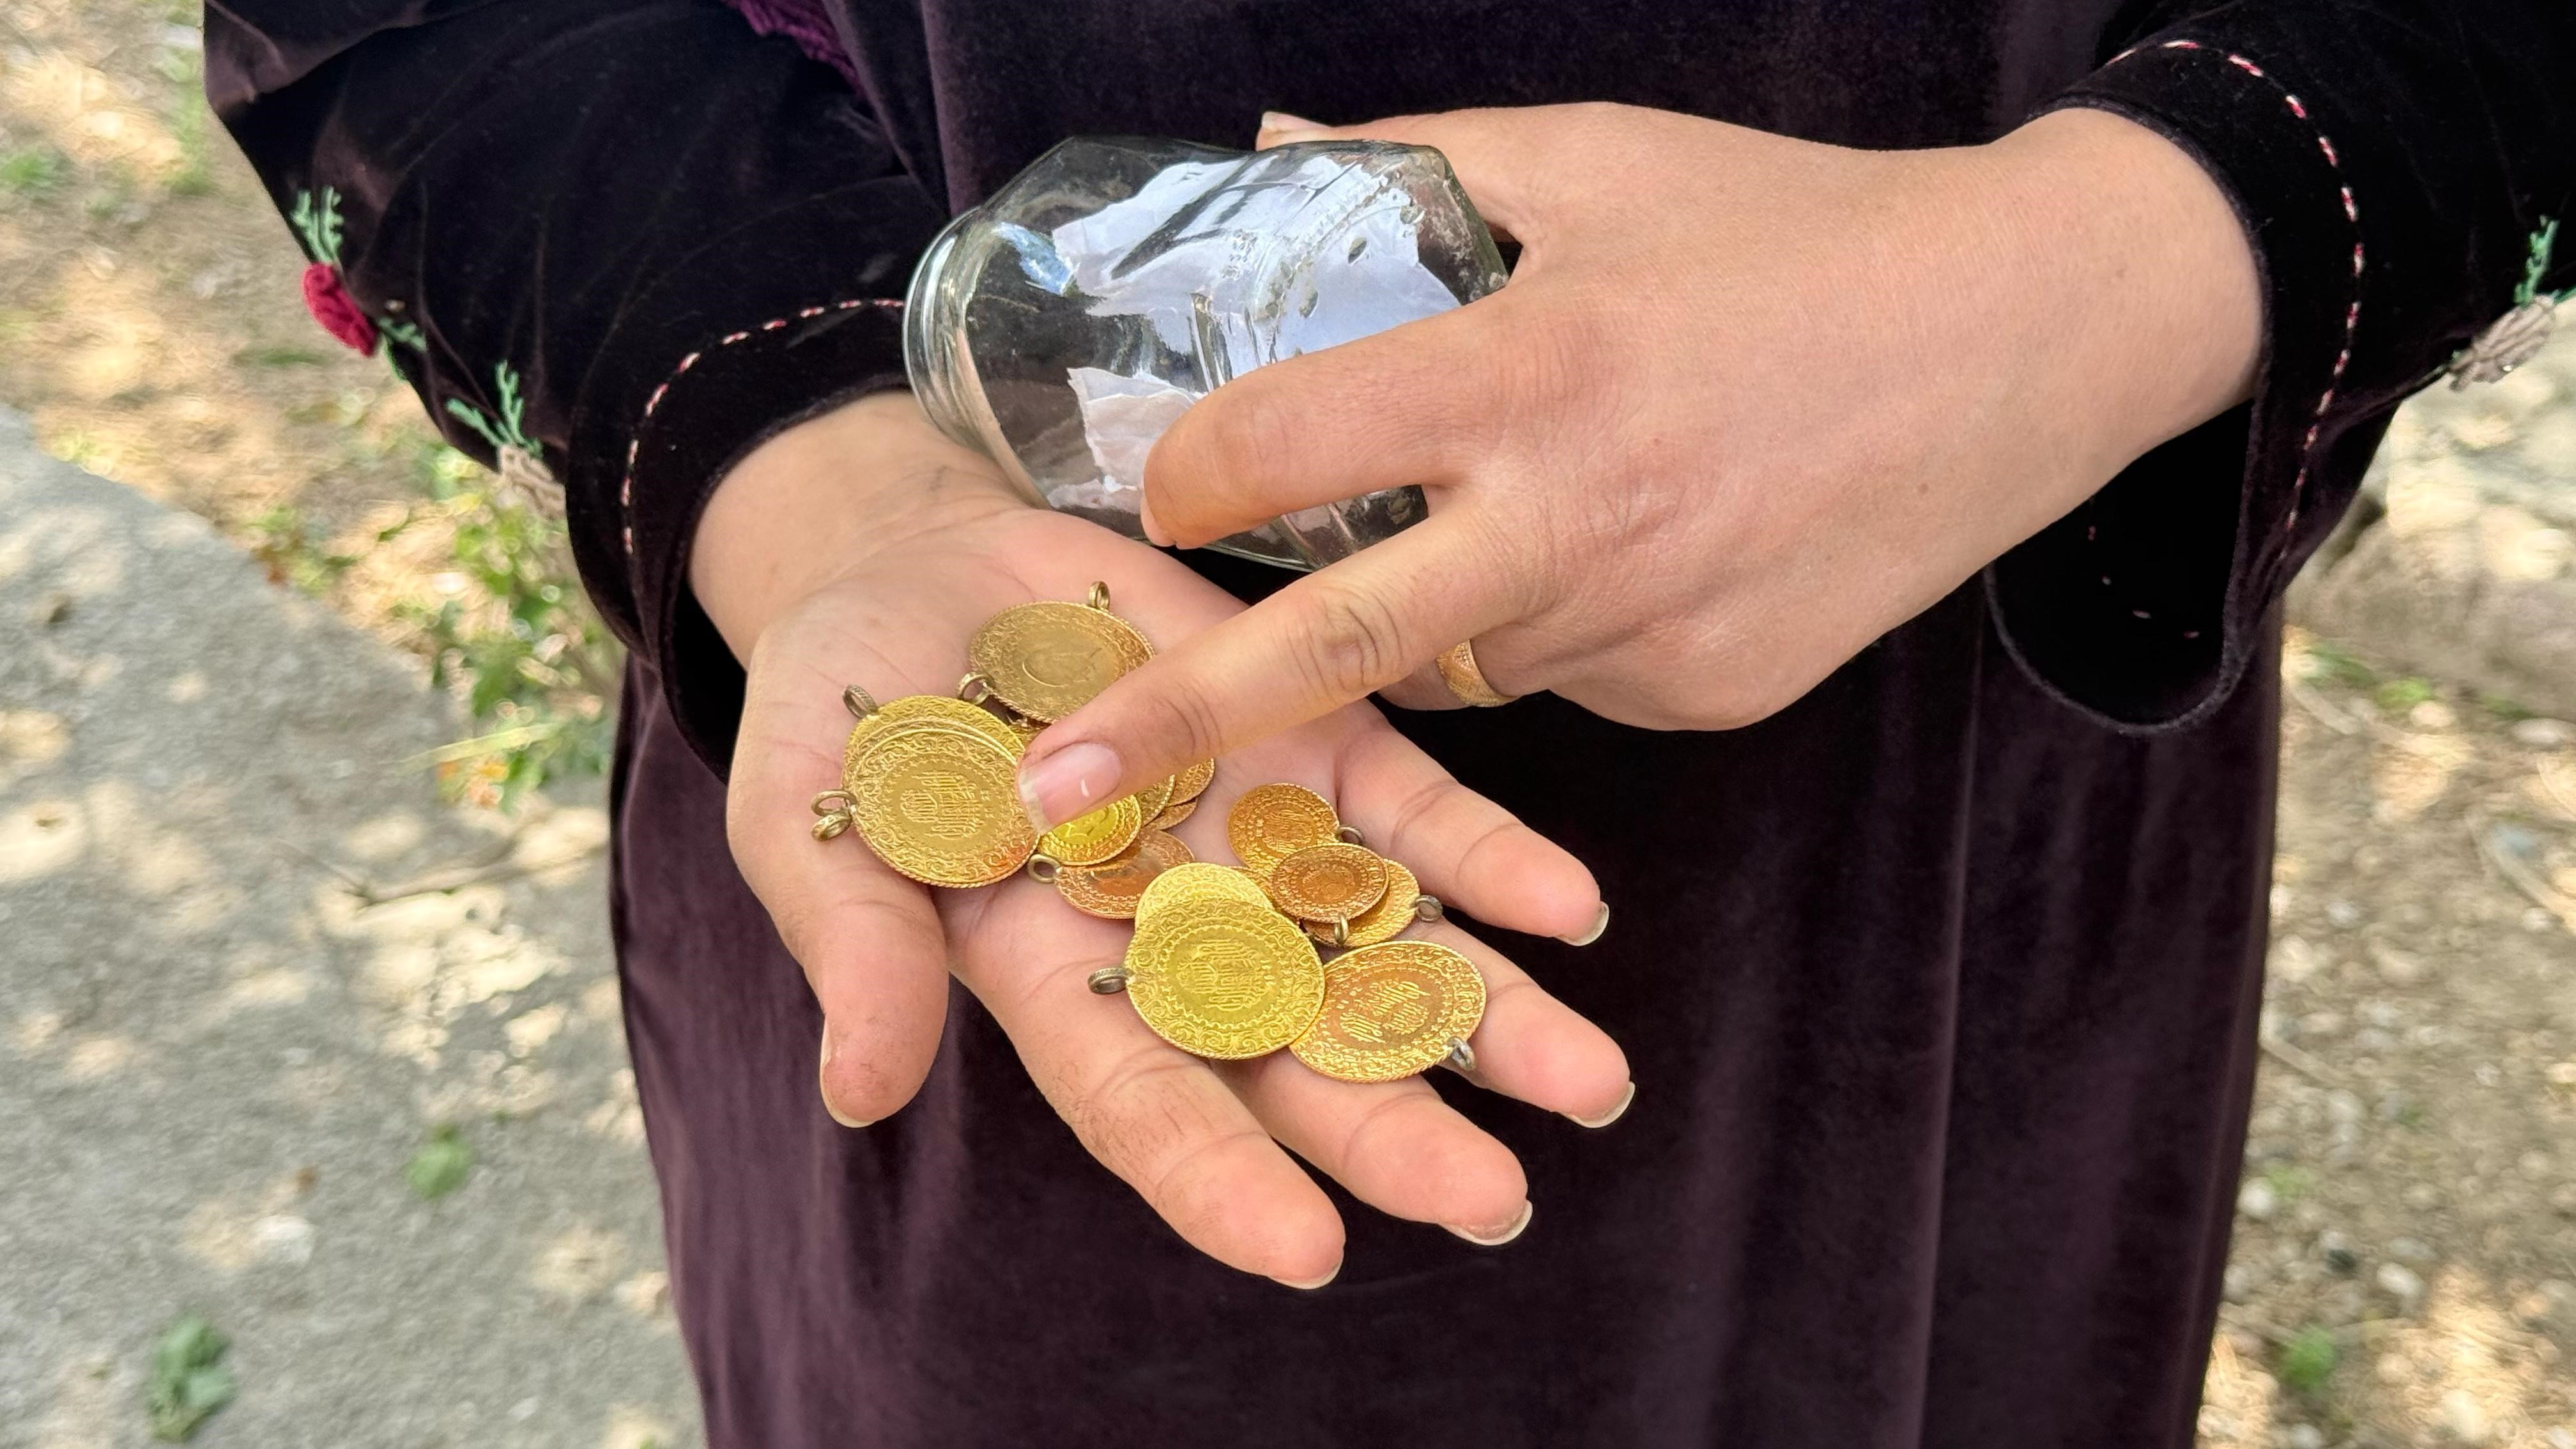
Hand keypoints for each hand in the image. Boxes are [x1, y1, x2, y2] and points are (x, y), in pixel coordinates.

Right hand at [693, 394, 1630, 1286]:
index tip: (1306, 1250)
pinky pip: (1418, 811)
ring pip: (1387, 949)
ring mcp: (1259, 839)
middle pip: (1297, 1055)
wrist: (918, 568)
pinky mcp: (1315, 736)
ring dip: (1489, 1019)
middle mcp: (1180, 933)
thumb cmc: (841, 714)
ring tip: (1590, 1082)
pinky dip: (1493, 858)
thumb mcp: (811, 816)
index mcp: (1055, 977)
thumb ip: (859, 943)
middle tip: (1493, 1201)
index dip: (1218, 1178)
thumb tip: (861, 1094)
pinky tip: (1573, 906)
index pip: (1145, 1100)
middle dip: (1393, 1130)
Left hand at [1012, 103, 2260, 825]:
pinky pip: (1572, 685)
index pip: (1298, 442)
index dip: (1196, 470)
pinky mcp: (1712, 695)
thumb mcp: (1607, 160)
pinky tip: (1631, 538)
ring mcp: (1653, 630)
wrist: (2035, 338)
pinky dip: (1553, 629)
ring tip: (1491, 516)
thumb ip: (1418, 169)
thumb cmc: (1802, 232)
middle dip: (1180, 721)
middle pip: (1341, 643)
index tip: (1156, 493)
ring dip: (1424, 617)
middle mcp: (1582, 523)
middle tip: (1047, 791)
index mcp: (1537, 367)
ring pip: (1463, 664)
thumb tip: (1266, 148)